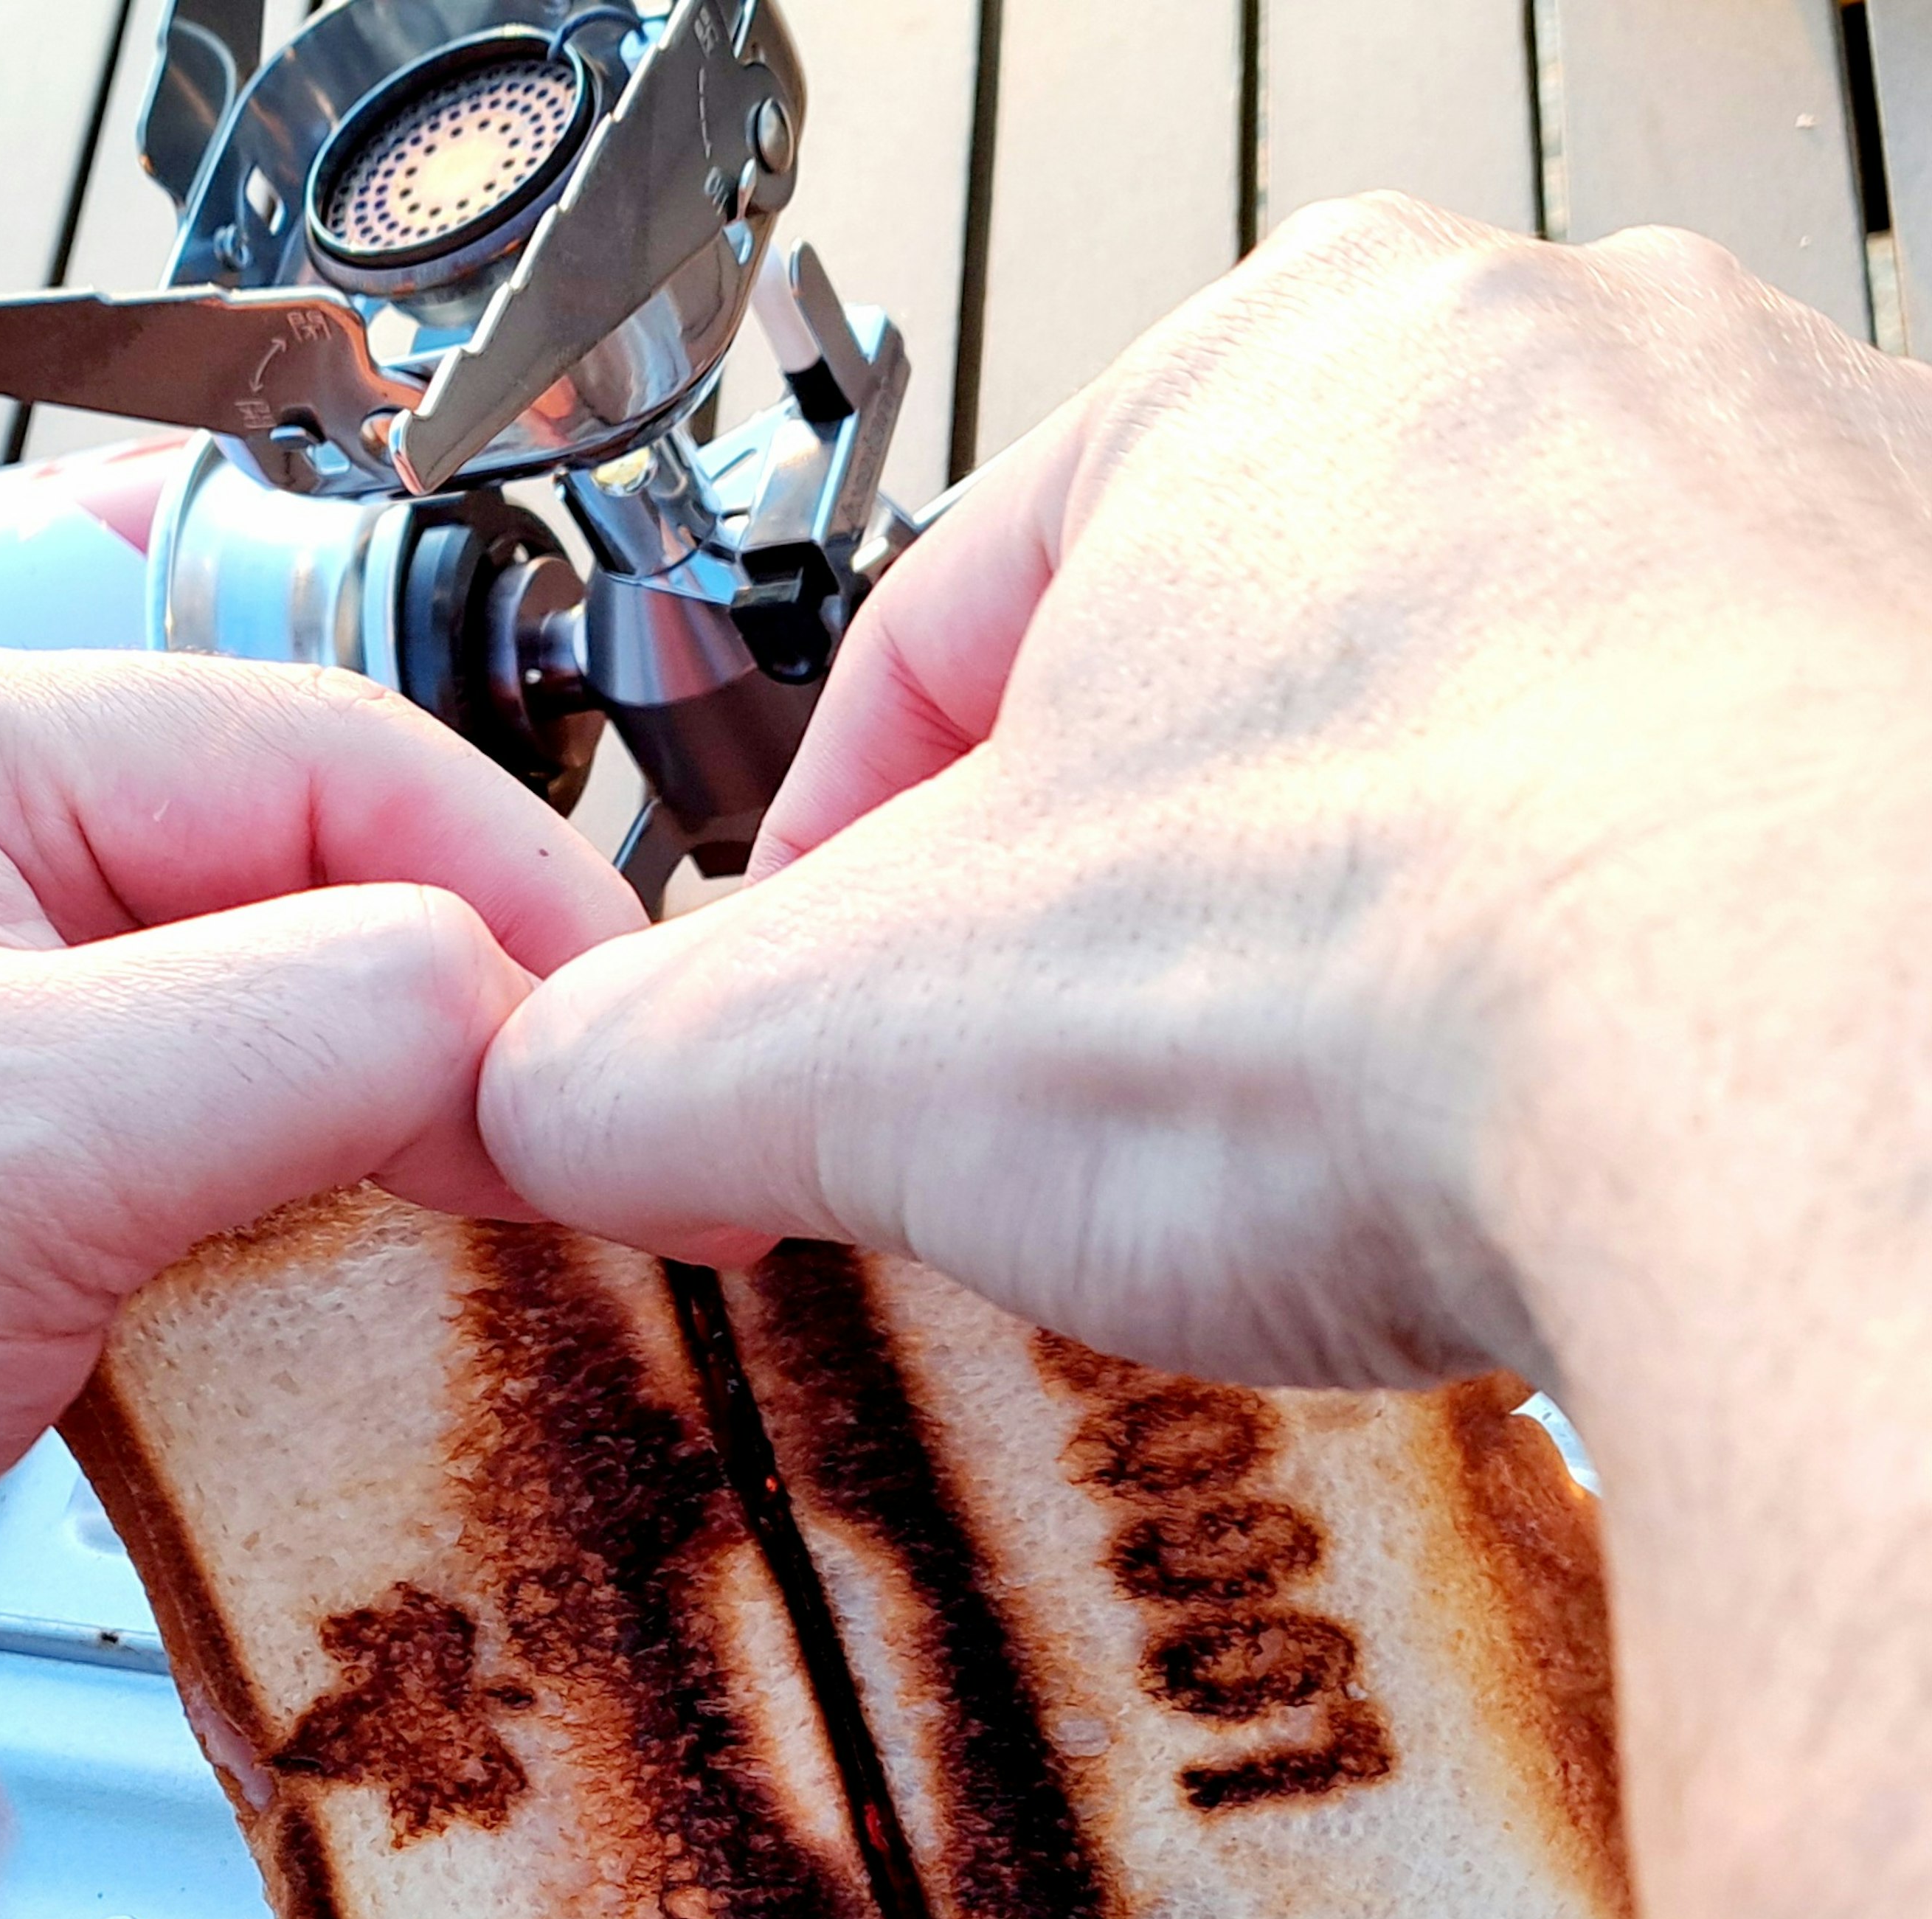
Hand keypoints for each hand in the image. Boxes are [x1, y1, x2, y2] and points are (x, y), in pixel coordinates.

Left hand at [0, 647, 638, 1818]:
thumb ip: (299, 1029)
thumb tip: (529, 1017)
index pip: (325, 764)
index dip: (518, 902)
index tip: (640, 1061)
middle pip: (320, 915)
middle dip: (479, 1045)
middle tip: (616, 1190)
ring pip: (283, 1078)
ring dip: (411, 1173)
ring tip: (535, 1269)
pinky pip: (215, 1220)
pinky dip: (320, 1280)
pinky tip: (380, 1349)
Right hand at [481, 193, 1931, 1391]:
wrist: (1835, 1092)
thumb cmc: (1403, 976)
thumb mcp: (865, 1049)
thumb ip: (638, 1066)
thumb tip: (543, 1102)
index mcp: (1281, 365)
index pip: (953, 633)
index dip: (848, 866)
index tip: (840, 1019)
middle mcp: (1573, 382)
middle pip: (1225, 688)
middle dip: (1126, 902)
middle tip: (1086, 1097)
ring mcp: (1798, 528)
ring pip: (1469, 756)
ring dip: (1366, 932)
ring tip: (1327, 1127)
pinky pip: (1686, 845)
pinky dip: (1593, 976)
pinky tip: (1546, 1116)